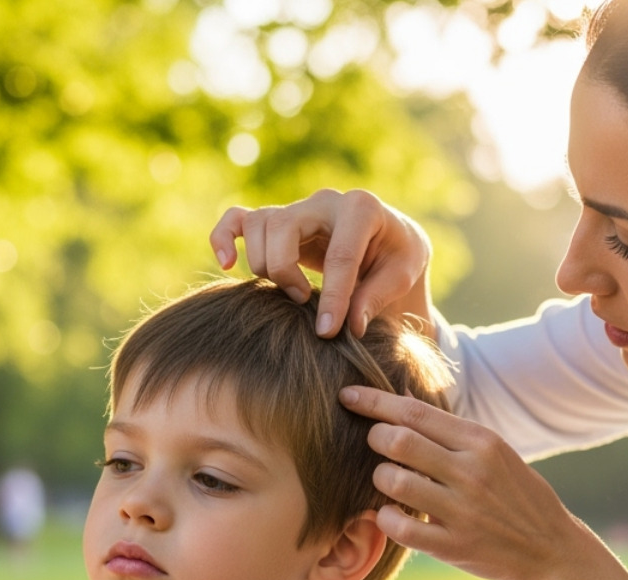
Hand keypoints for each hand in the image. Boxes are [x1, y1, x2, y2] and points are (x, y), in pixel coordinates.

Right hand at [209, 189, 432, 337]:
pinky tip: (225, 265)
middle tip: (304, 302)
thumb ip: (378, 297)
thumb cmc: (398, 259)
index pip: (340, 254)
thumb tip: (349, 325)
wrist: (389, 243)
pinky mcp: (278, 222)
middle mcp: (325, 201)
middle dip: (287, 272)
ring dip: (265, 264)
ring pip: (259, 224)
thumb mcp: (403, 275)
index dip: (333, 297)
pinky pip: (237, 219)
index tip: (327, 332)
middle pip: (282, 227)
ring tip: (291, 292)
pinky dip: (224, 238)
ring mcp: (297, 208)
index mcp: (363, 208)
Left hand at [338, 386, 591, 579]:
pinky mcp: (453, 546)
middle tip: (373, 444)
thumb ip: (452, 433)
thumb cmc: (516, 496)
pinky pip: (400, 528)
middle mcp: (472, 472)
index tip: (348, 395)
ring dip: (379, 479)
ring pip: (394, 482)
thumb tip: (402, 403)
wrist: (549, 550)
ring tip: (387, 481)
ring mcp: (462, 511)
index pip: (415, 412)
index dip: (374, 401)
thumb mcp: (496, 453)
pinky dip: (385, 519)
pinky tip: (390, 515)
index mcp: (482, 443)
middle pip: (399, 442)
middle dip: (374, 438)